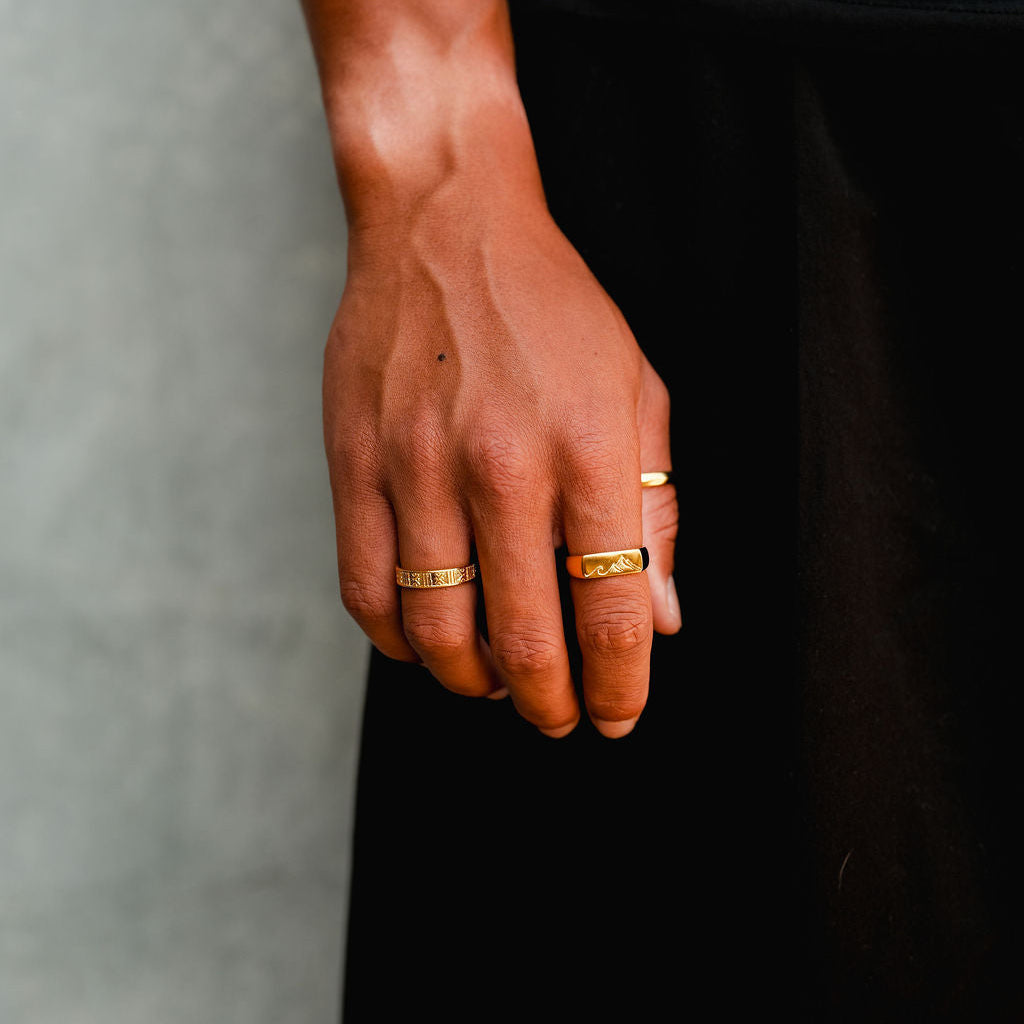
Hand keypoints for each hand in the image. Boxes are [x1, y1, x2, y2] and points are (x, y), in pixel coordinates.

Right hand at [323, 199, 678, 737]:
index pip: (613, 609)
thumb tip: (659, 618)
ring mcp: (418, 467)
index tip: (617, 715)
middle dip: (549, 704)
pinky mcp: (355, 464)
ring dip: (472, 682)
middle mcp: (501, 466)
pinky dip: (398, 642)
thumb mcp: (636, 388)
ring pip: (437, 634)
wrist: (445, 223)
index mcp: (588, 447)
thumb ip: (653, 507)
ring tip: (494, 682)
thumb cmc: (553, 310)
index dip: (621, 684)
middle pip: (524, 640)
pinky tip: (426, 642)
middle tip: (559, 716)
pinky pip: (367, 591)